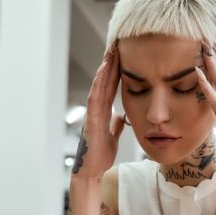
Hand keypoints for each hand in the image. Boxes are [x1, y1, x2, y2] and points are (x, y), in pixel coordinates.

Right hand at [72, 44, 124, 179]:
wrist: (92, 170)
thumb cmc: (101, 155)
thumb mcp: (113, 136)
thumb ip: (116, 124)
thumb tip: (122, 116)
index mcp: (103, 111)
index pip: (111, 86)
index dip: (117, 71)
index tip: (123, 55)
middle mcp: (97, 109)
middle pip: (105, 81)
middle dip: (111, 64)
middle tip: (117, 44)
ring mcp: (93, 112)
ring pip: (99, 85)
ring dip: (105, 68)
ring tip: (111, 51)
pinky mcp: (92, 119)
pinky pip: (95, 96)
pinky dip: (99, 82)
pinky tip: (104, 70)